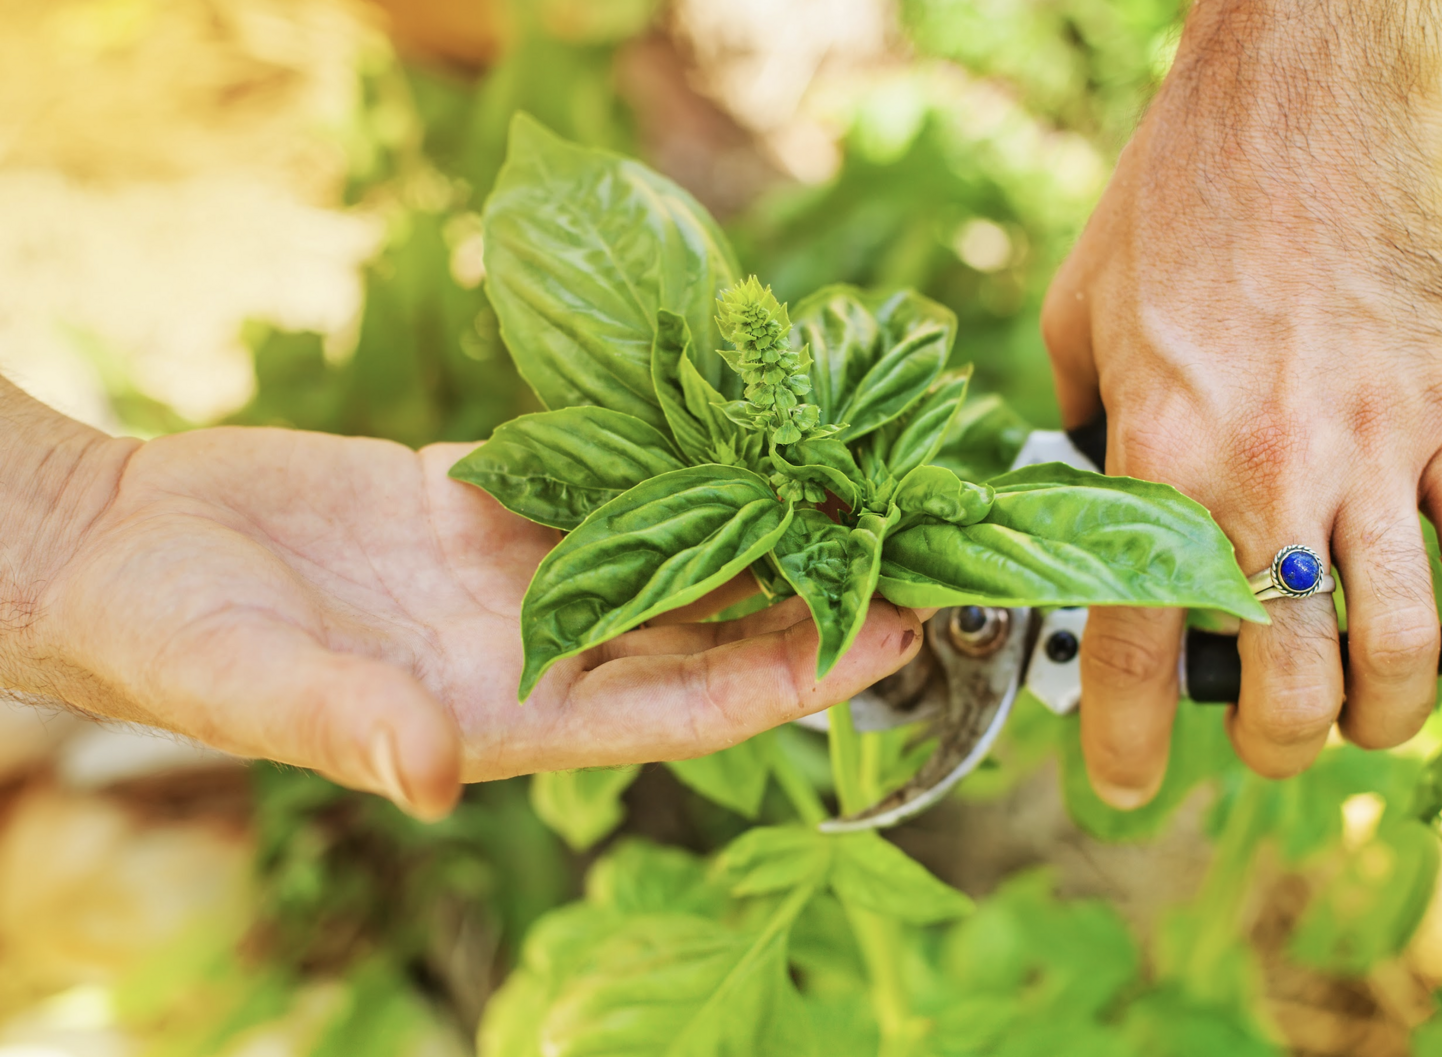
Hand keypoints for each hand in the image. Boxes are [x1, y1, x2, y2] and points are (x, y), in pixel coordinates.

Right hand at [0, 406, 924, 818]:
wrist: (120, 551)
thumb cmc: (170, 641)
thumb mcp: (255, 684)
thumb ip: (349, 728)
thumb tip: (432, 782)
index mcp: (506, 716)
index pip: (680, 707)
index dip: (785, 681)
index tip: (881, 639)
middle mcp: (536, 647)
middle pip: (705, 630)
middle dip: (809, 600)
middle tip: (916, 553)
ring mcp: (517, 573)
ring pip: (671, 551)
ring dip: (761, 525)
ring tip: (856, 483)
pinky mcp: (484, 502)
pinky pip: (604, 480)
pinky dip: (670, 457)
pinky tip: (739, 423)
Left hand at [1041, 0, 1441, 804]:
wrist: (1297, 104)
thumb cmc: (1172, 202)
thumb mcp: (1076, 317)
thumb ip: (1074, 427)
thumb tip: (1084, 494)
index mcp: (1157, 451)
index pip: (1134, 643)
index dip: (1125, 739)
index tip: (1126, 780)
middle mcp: (1267, 471)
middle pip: (1284, 677)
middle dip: (1269, 738)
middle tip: (1256, 733)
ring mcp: (1374, 451)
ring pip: (1396, 647)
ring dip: (1377, 718)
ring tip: (1354, 721)